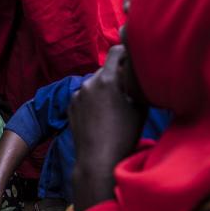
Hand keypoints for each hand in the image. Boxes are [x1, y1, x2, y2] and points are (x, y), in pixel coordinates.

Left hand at [69, 45, 146, 169]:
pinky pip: (84, 95)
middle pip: (105, 69)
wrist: (98, 159)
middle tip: (128, 87)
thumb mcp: (139, 107)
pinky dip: (93, 98)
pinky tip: (101, 113)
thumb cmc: (124, 135)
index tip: (134, 55)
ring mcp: (76, 95)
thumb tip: (138, 76)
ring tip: (114, 104)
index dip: (127, 51)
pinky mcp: (70, 106)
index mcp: (106, 80)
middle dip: (116, 74)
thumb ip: (137, 86)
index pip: (116, 51)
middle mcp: (88, 83)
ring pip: (94, 83)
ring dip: (103, 87)